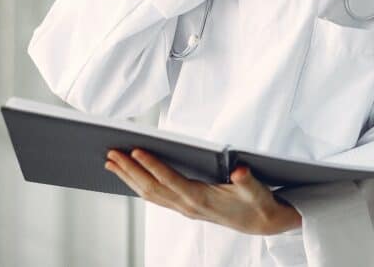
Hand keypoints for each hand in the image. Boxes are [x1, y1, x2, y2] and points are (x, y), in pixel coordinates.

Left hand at [105, 148, 301, 234]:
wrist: (261, 223)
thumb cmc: (257, 203)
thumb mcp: (257, 191)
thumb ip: (247, 180)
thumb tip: (239, 171)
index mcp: (202, 199)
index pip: (170, 180)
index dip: (153, 166)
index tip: (136, 150)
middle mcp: (188, 206)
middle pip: (152, 188)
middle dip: (130, 171)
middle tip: (111, 154)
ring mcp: (183, 208)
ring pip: (149, 194)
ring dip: (129, 178)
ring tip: (111, 163)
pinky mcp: (184, 206)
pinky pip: (155, 196)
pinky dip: (138, 185)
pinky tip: (130, 176)